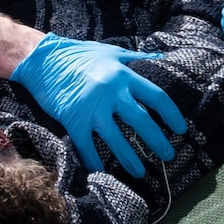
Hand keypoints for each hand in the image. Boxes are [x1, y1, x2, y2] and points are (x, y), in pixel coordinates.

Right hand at [10, 34, 188, 174]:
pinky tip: (101, 172)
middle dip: (158, 142)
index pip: (156, 97)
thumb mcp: (111, 51)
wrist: (43, 60)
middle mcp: (111, 92)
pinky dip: (94, 162)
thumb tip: (162, 57)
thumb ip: (137, 57)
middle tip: (168, 155)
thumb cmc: (78, 54)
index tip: (180, 129)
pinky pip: (87, 147)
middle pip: (142, 121)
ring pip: (117, 140)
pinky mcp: (73, 120)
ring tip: (140, 172)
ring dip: (130, 160)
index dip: (172, 115)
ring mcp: (92, 108)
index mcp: (124, 75)